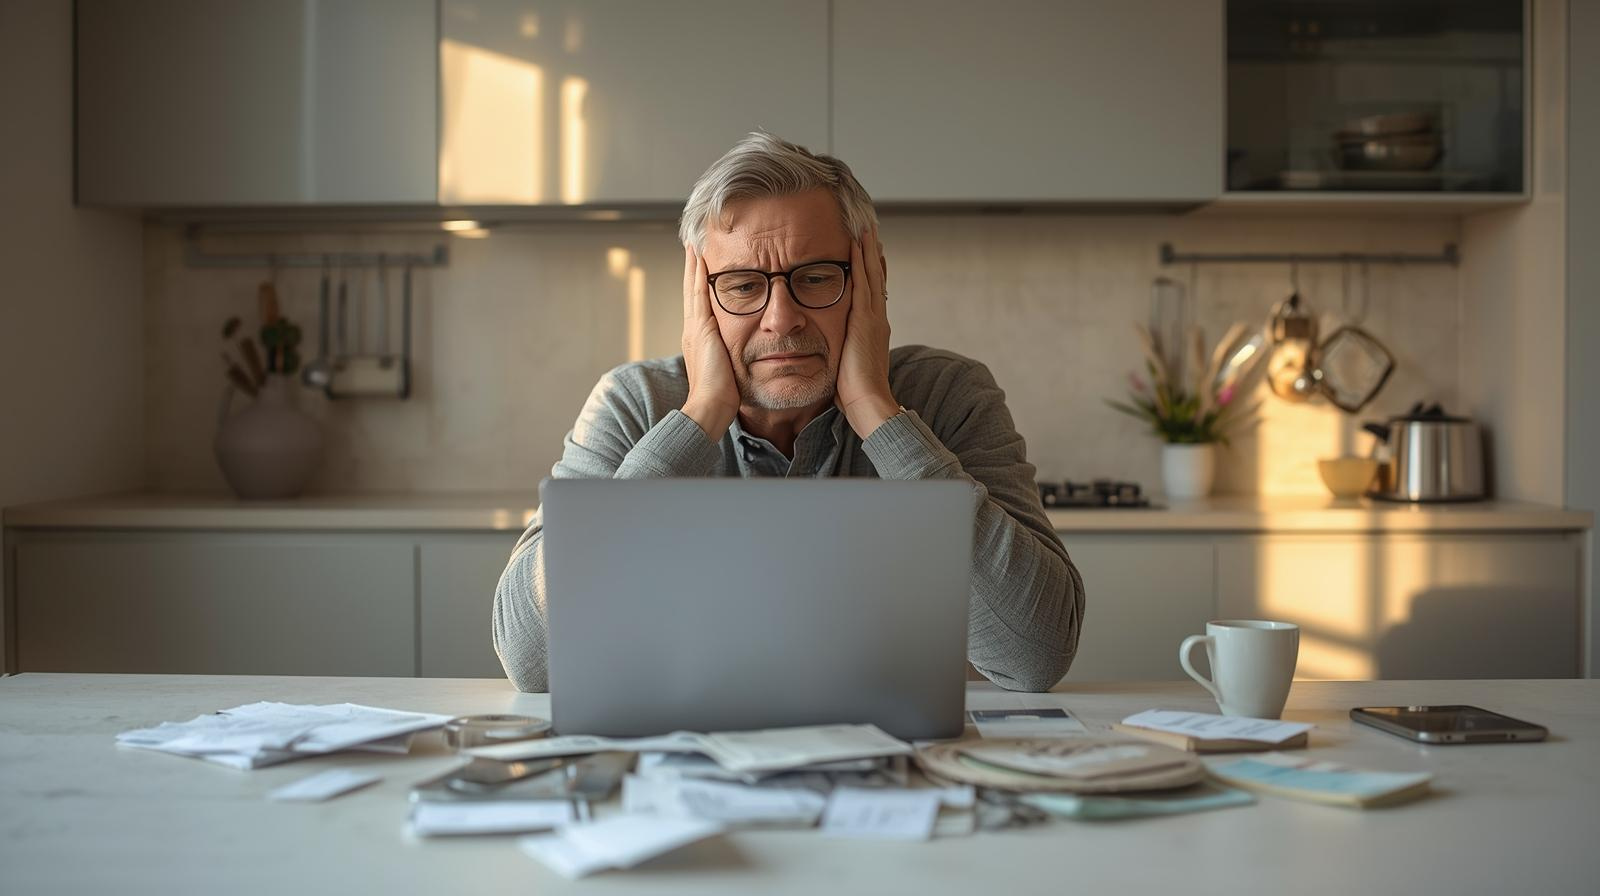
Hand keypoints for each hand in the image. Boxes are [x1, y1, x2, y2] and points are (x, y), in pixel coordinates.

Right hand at [680, 243, 739, 439]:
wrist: (711, 406)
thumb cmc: (723, 395)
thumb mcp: (728, 369)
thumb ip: (730, 356)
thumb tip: (744, 351)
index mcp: (698, 339)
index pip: (698, 305)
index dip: (697, 285)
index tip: (700, 266)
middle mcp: (692, 330)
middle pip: (691, 291)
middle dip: (692, 269)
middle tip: (691, 246)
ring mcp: (695, 327)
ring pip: (693, 288)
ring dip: (694, 265)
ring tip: (694, 245)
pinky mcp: (701, 328)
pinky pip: (699, 294)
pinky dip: (698, 275)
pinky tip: (701, 258)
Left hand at [836, 223, 898, 436]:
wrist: (868, 402)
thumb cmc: (854, 392)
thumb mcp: (847, 365)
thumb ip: (842, 351)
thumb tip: (832, 349)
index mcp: (873, 330)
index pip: (873, 294)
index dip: (872, 272)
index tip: (869, 253)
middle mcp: (877, 319)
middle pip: (876, 278)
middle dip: (873, 254)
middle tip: (871, 230)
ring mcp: (874, 317)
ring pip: (872, 275)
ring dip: (868, 250)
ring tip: (867, 228)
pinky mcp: (865, 319)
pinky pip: (863, 282)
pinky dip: (861, 261)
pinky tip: (858, 244)